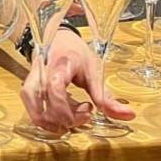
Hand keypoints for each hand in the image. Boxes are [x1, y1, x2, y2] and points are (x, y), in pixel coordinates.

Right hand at [20, 28, 134, 133]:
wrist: (60, 40)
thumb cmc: (76, 54)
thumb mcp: (95, 72)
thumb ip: (107, 97)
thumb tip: (129, 115)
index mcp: (61, 64)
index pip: (54, 86)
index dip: (64, 107)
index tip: (87, 115)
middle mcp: (42, 71)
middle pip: (38, 98)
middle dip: (61, 117)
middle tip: (85, 115)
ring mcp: (34, 78)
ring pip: (32, 105)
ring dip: (51, 120)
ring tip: (72, 119)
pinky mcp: (31, 86)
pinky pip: (33, 107)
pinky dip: (47, 118)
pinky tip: (63, 115)